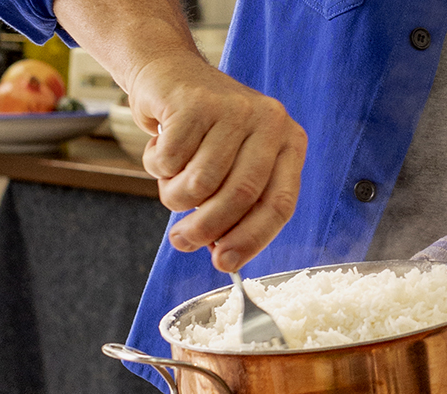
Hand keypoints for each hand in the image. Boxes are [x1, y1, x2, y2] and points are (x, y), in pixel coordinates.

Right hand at [127, 53, 307, 271]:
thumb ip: (236, 208)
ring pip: (201, 182)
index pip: (280, 203)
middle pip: (241, 196)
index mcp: (289, 142)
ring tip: (170, 180)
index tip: (225, 264)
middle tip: (182, 242)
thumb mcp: (233, 166)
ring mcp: (234, 108)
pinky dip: (157, 166)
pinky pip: (170, 161)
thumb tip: (224, 258)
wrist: (170, 75)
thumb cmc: (205, 133)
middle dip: (207, 229)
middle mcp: (269, 122)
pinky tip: (161, 146)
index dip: (252, 239)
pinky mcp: (195, 102)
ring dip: (175, 194)